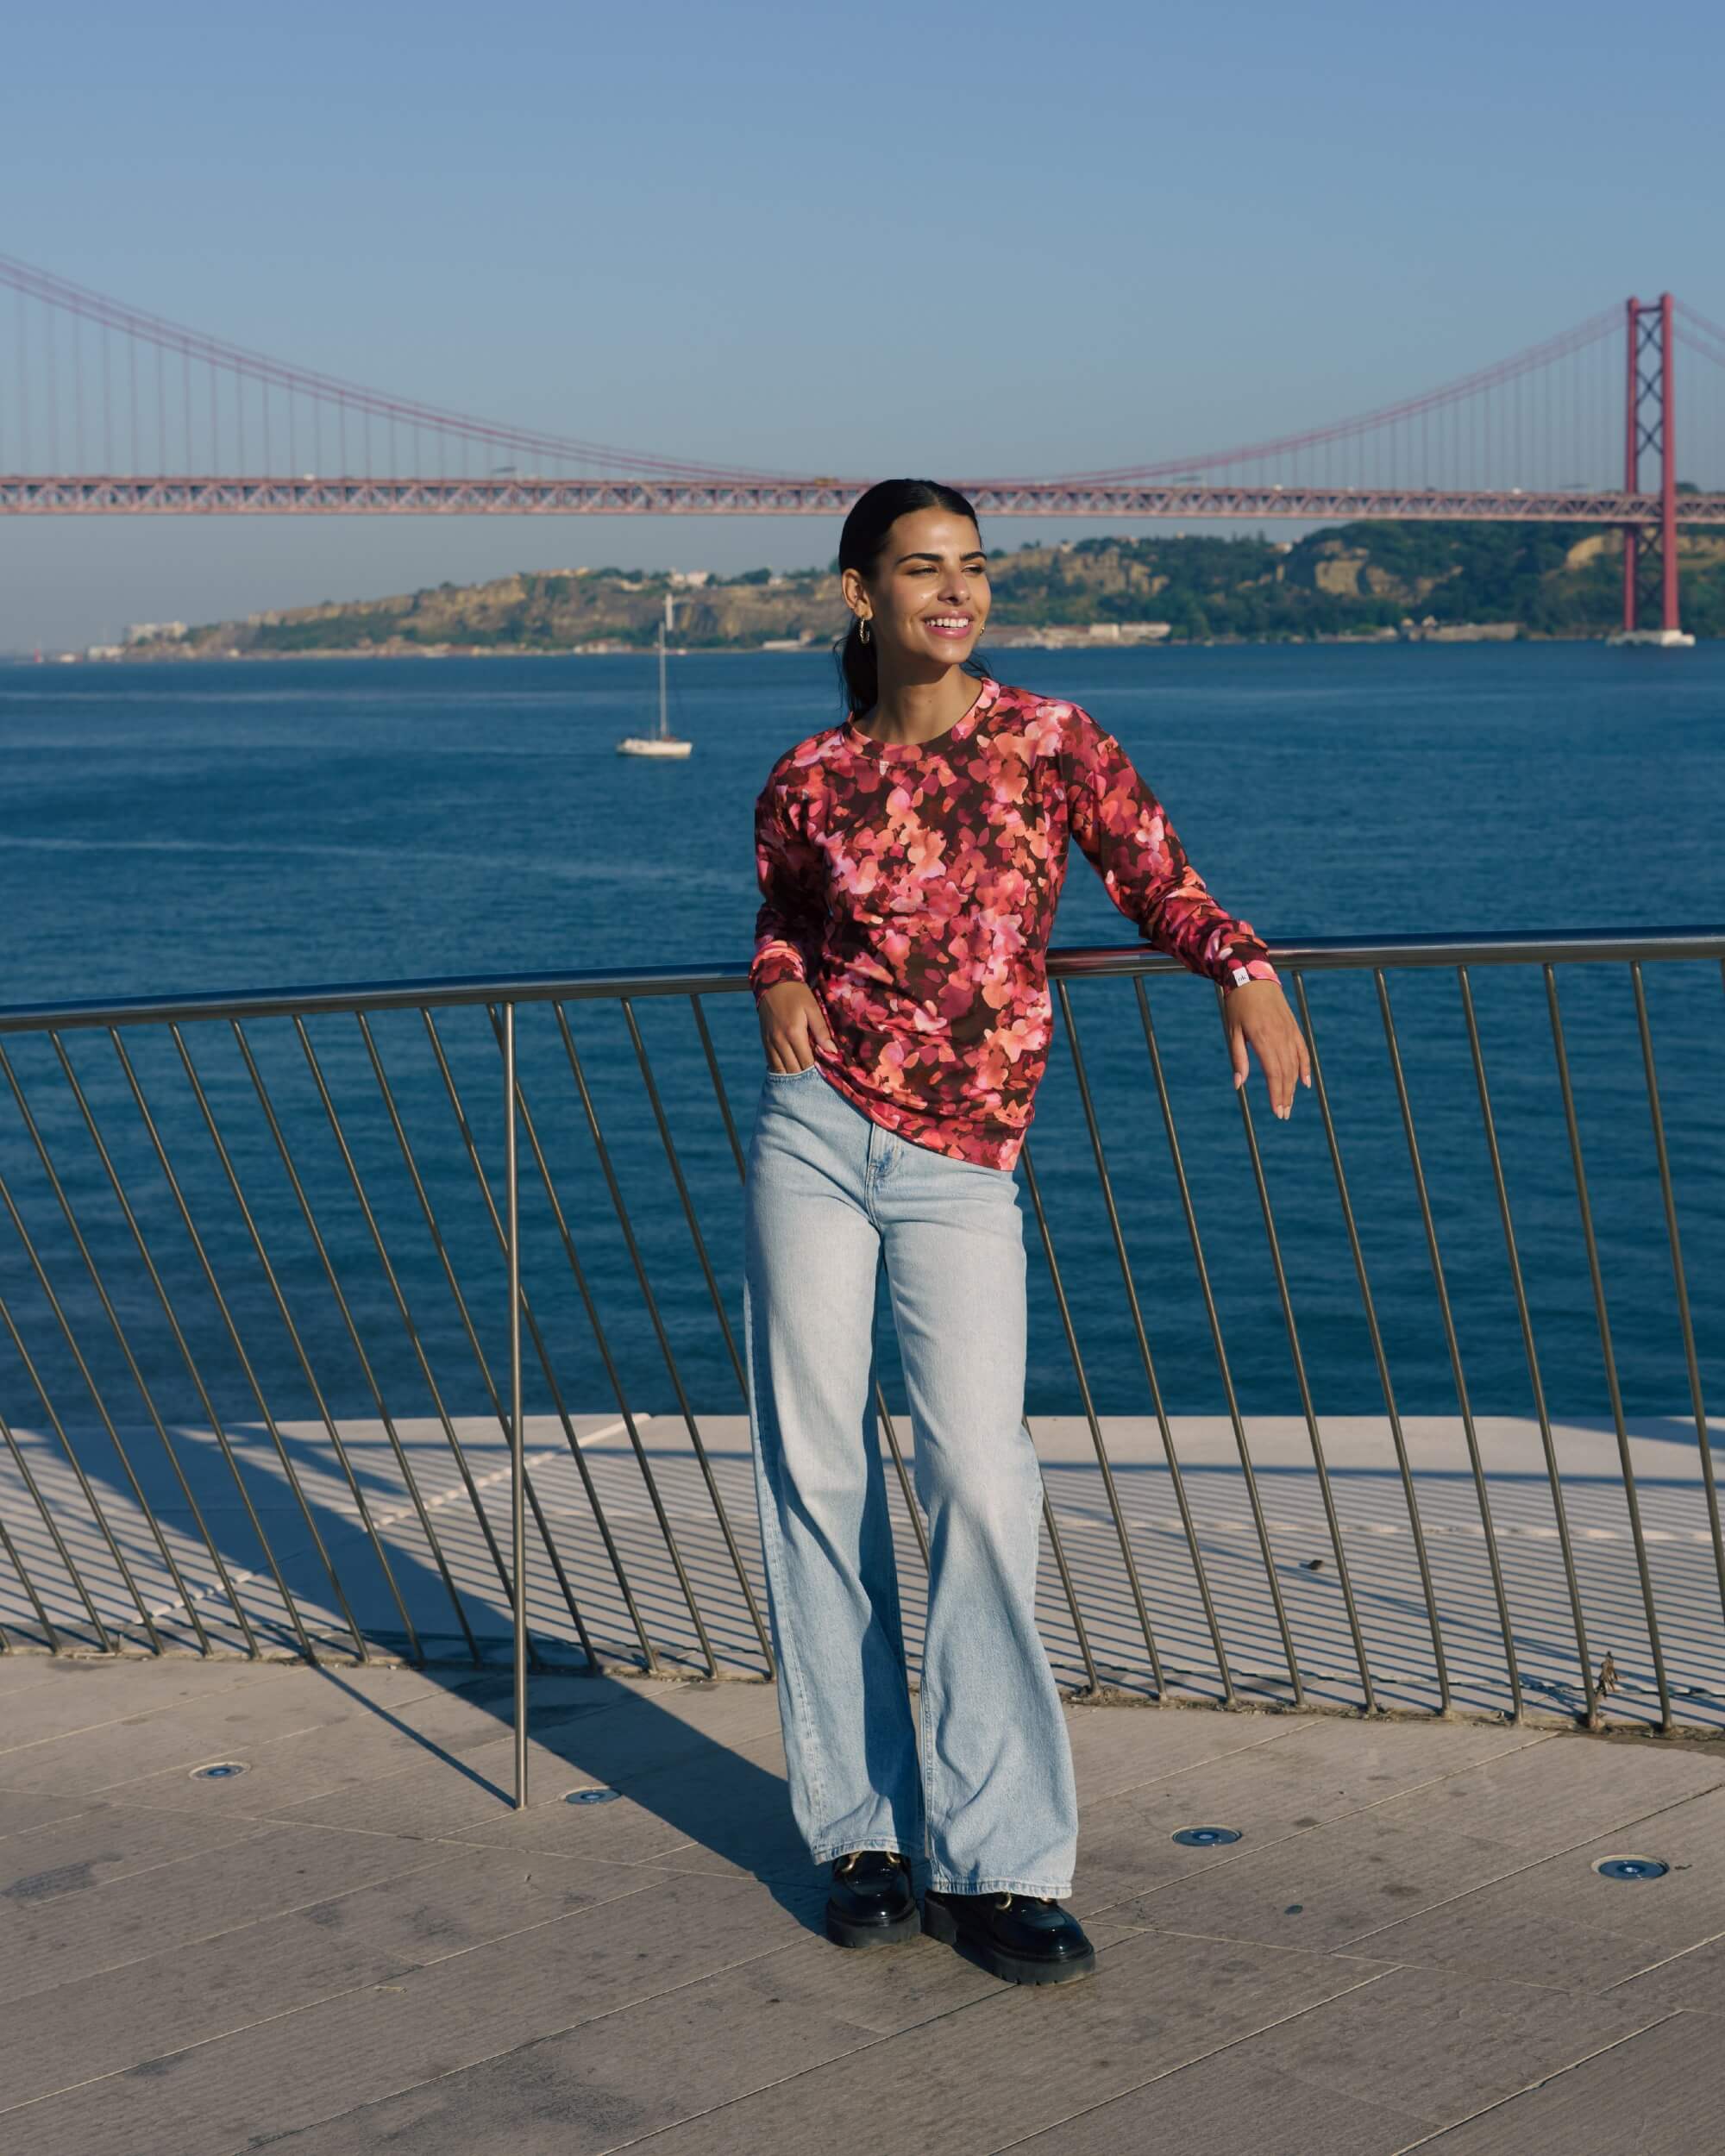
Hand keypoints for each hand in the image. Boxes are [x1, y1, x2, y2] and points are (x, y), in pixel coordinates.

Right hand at [759, 981, 833, 1072]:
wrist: (772, 983)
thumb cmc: (797, 994)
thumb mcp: (812, 1008)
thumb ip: (821, 1030)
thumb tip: (832, 1051)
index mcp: (794, 1033)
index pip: (806, 1062)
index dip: (816, 1071)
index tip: (825, 1074)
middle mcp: (780, 1041)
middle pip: (793, 1069)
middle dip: (805, 1077)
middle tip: (816, 1080)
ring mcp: (770, 1043)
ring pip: (781, 1070)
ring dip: (792, 1076)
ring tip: (804, 1080)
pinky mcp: (765, 1042)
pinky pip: (772, 1063)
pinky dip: (781, 1071)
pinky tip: (790, 1072)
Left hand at [1222, 978, 1310, 1119]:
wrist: (1253, 976)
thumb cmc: (1238, 1005)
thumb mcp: (1232, 1031)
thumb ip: (1238, 1058)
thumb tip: (1239, 1084)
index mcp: (1262, 1039)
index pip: (1273, 1074)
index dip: (1276, 1094)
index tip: (1277, 1111)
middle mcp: (1279, 1037)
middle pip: (1286, 1073)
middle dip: (1285, 1096)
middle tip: (1283, 1114)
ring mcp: (1289, 1032)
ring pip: (1295, 1065)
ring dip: (1293, 1087)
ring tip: (1289, 1104)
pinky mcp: (1294, 1027)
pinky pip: (1302, 1051)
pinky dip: (1305, 1068)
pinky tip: (1304, 1083)